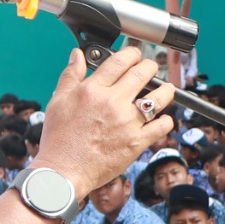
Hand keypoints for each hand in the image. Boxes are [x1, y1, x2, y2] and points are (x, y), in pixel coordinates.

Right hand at [33, 46, 175, 193]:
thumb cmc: (59, 139)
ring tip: (166, 89)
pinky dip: (166, 120)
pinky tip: (164, 118)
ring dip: (166, 90)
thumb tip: (77, 55)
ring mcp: (127, 122)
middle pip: (141, 74)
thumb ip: (71, 75)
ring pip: (157, 98)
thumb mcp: (57, 101)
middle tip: (151, 68)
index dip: (131, 53)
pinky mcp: (136, 142)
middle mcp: (112, 103)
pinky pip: (161, 126)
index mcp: (93, 90)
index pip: (120, 61)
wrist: (63, 170)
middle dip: (150, 66)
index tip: (135, 54)